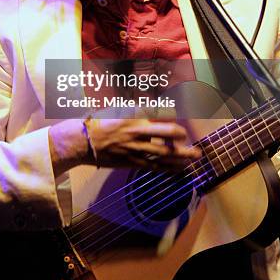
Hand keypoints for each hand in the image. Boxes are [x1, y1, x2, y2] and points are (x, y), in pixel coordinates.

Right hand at [83, 118, 200, 169]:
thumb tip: (156, 110)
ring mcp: (136, 149)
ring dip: (182, 155)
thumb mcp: (120, 110)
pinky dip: (169, 168)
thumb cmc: (101, 122)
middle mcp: (138, 132)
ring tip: (194, 156)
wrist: (85, 141)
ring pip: (164, 153)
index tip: (179, 119)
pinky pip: (155, 166)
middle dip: (182, 136)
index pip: (161, 114)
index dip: (173, 117)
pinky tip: (179, 169)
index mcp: (135, 116)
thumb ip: (139, 111)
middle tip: (190, 138)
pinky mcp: (132, 162)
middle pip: (167, 134)